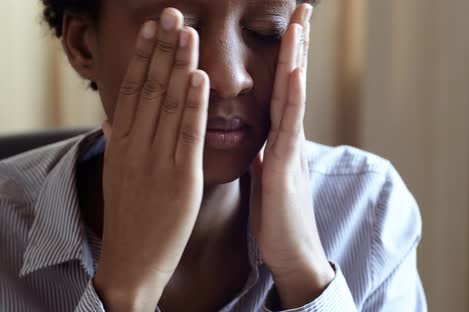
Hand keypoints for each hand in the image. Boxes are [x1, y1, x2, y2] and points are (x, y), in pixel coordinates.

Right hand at [94, 9, 208, 310]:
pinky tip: (199, 77)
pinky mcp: (180, 178)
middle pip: (149, 88)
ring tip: (187, 33)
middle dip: (162, 49)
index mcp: (124, 144)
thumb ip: (120, 146)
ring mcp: (157, 161)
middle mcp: (137, 146)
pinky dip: (194, 104)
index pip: (134, 90)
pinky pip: (187, 134)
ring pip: (168, 104)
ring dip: (179, 65)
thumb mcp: (120, 178)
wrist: (133, 262)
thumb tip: (113, 121)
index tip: (153, 29)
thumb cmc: (132, 219)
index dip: (145, 57)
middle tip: (170, 14)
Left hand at [249, 4, 334, 308]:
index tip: (290, 26)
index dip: (286, 57)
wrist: (293, 255)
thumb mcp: (265, 177)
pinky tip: (295, 73)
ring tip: (302, 25)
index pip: (282, 89)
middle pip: (292, 82)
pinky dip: (293, 99)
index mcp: (279, 140)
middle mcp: (288, 139)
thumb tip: (257, 140)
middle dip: (298, 45)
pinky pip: (288, 129)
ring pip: (293, 97)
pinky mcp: (284, 169)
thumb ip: (264, 154)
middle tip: (305, 9)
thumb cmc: (277, 218)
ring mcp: (290, 151)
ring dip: (298, 59)